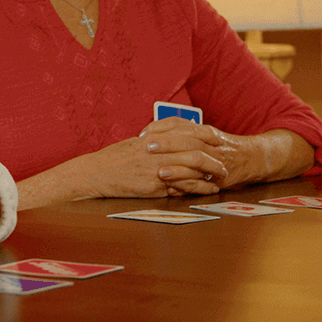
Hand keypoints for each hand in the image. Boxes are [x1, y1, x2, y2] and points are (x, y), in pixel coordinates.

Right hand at [69, 130, 225, 199]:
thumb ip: (155, 140)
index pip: (186, 132)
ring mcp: (157, 168)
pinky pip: (183, 187)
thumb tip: (171, 138)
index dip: (204, 134)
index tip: (216, 137)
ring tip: (221, 176)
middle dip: (212, 156)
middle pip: (194, 150)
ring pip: (192, 169)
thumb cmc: (115, 158)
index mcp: (154, 138)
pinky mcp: (155, 186)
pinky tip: (208, 189)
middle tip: (224, 161)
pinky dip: (199, 188)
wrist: (96, 173)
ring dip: (209, 173)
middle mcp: (158, 151)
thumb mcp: (135, 144)